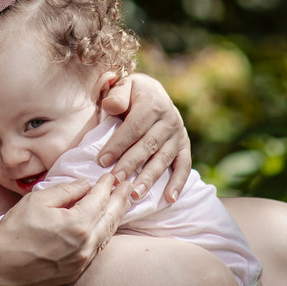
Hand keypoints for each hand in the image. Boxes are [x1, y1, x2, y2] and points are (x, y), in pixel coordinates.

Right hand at [0, 172, 132, 285]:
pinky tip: (105, 227)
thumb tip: (85, 185)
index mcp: (77, 224)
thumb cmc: (14, 230)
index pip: (99, 200)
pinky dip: (103, 235)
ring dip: (115, 217)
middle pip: (110, 218)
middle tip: (128, 186)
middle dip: (120, 199)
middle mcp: (85, 245)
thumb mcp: (37, 200)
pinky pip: (96, 251)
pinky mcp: (75, 273)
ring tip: (122, 204)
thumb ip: (65, 191)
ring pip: (106, 236)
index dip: (106, 186)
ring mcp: (81, 262)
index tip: (111, 176)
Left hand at [98, 73, 191, 202]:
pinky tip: (169, 199)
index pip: (134, 127)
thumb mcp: (123, 86)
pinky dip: (178, 183)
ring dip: (150, 178)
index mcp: (152, 104)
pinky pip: (183, 167)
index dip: (118, 144)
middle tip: (116, 181)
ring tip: (135, 194)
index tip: (102, 161)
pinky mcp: (184, 147)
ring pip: (163, 159)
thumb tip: (110, 106)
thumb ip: (116, 95)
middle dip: (130, 165)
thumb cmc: (131, 94)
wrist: (153, 93)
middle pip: (148, 146)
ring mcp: (178, 136)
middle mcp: (169, 120)